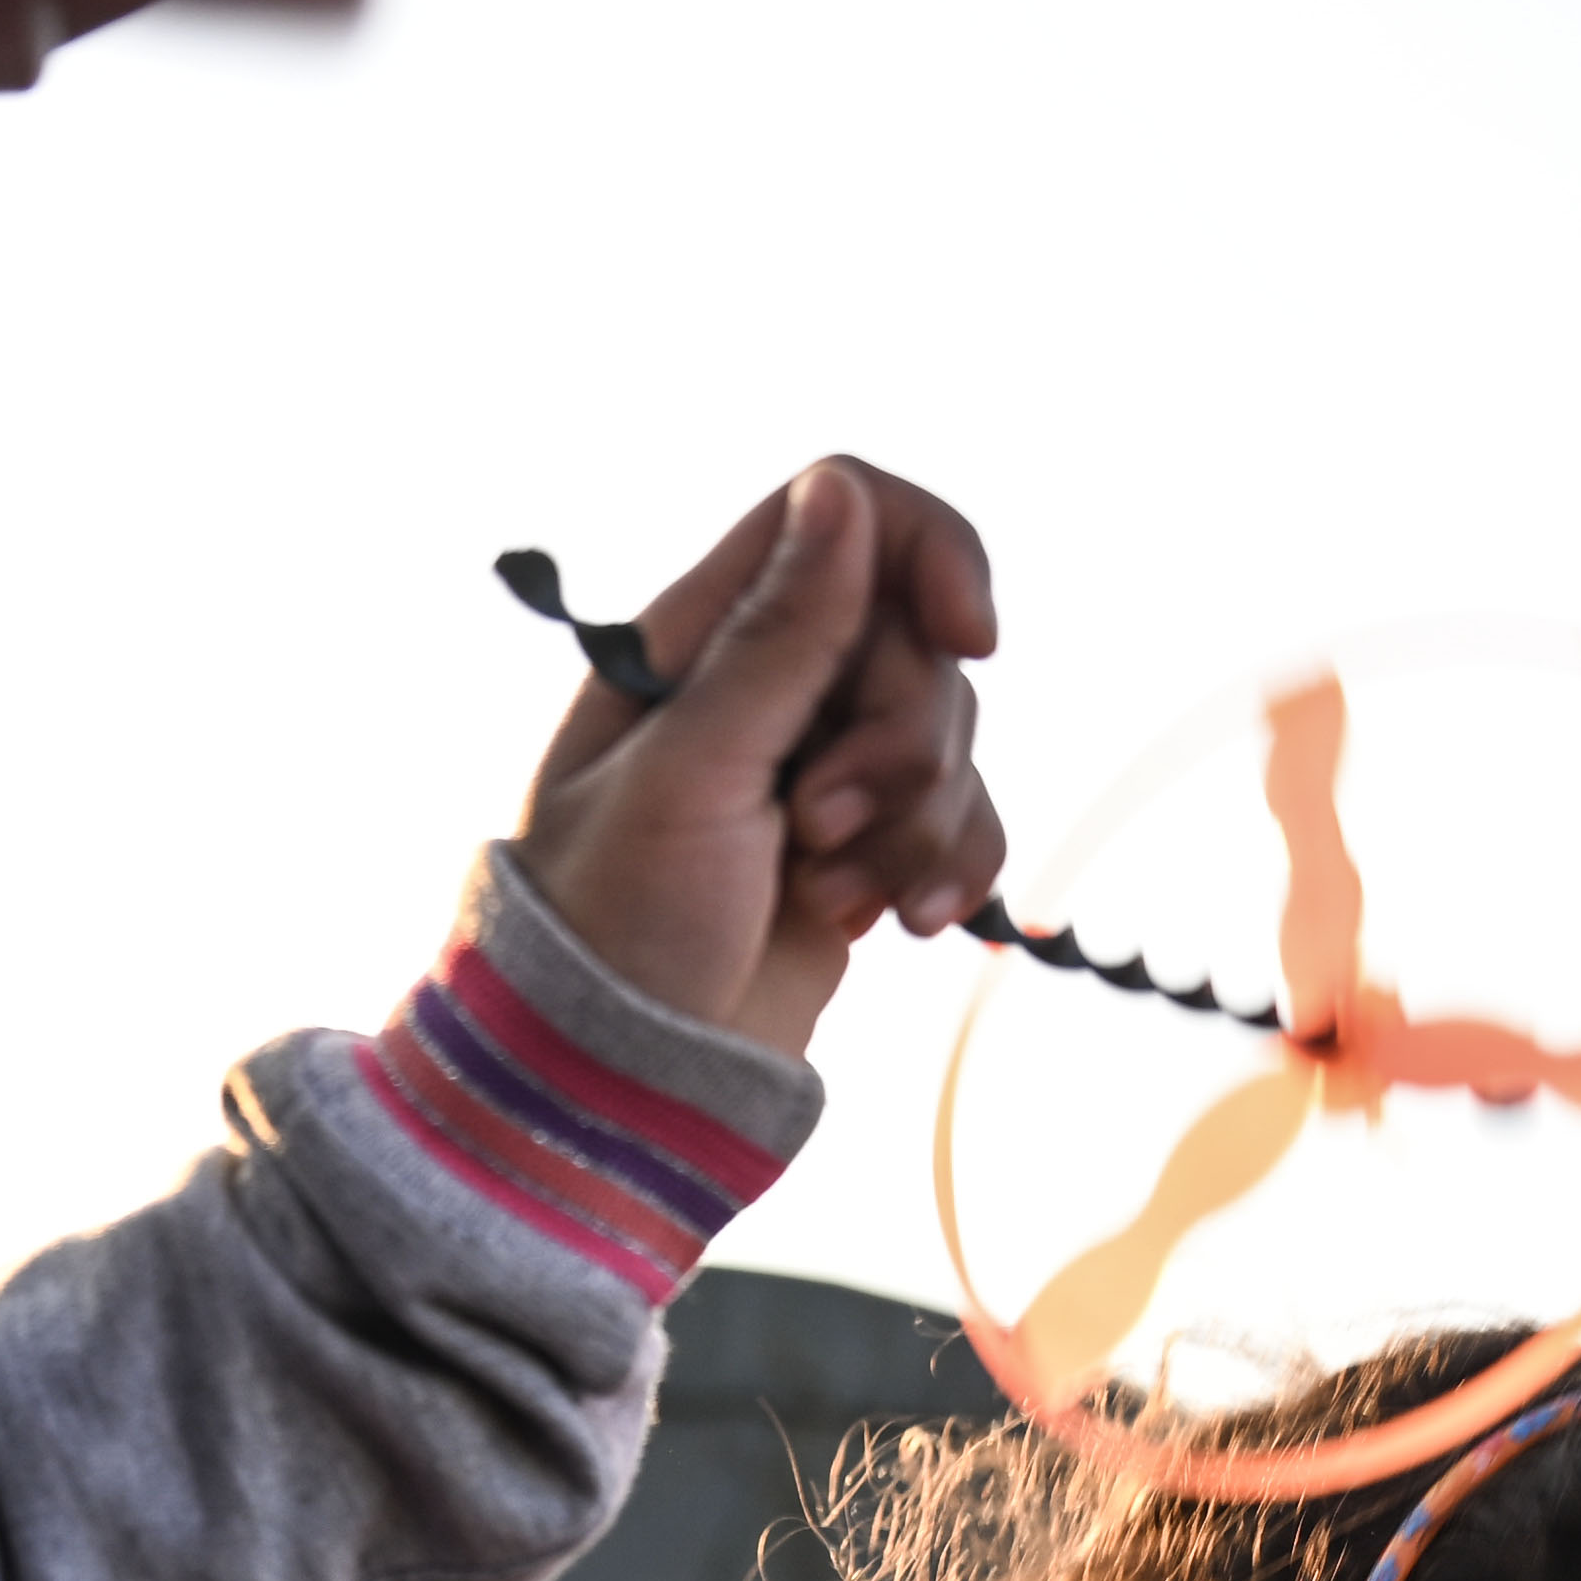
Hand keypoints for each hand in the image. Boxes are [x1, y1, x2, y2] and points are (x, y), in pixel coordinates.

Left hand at [504, 463, 1006, 1056]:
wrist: (620, 1087)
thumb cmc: (613, 928)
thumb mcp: (690, 772)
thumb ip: (778, 638)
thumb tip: (839, 493)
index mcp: (700, 635)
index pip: (848, 512)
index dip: (929, 555)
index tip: (967, 635)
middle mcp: (767, 684)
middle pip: (918, 635)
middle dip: (901, 739)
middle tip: (816, 826)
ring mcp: (821, 767)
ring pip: (950, 733)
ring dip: (918, 820)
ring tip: (827, 894)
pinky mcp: (865, 848)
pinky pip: (964, 817)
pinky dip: (951, 865)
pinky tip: (900, 924)